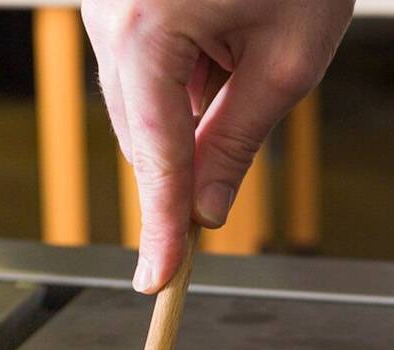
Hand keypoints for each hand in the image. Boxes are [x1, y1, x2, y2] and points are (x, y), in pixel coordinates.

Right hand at [82, 0, 352, 290]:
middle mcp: (108, 13)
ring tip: (249, 52)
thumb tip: (208, 208)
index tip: (160, 279)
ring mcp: (103, 2)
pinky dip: (183, 81)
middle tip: (223, 198)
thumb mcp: (290, 56)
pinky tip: (226, 43)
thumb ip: (239, 139)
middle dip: (184, 167)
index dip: (161, 224)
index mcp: (146, 28)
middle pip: (139, 134)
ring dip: (189, 116)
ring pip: (139, 104)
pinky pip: (141, 66)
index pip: (155, 154)